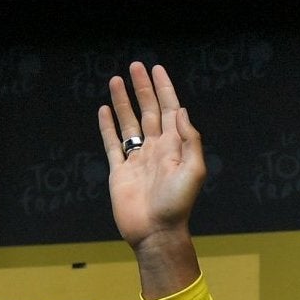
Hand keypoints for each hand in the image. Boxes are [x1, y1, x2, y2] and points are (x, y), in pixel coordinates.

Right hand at [98, 61, 203, 297]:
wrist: (156, 233)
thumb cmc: (177, 205)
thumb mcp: (194, 171)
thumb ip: (189, 140)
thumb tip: (180, 110)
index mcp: (174, 148)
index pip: (169, 110)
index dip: (164, 89)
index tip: (157, 69)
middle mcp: (156, 150)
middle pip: (149, 111)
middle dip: (143, 88)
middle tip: (136, 66)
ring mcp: (137, 160)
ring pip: (129, 123)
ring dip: (124, 102)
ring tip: (116, 80)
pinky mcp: (120, 172)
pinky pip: (113, 144)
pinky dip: (108, 127)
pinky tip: (105, 110)